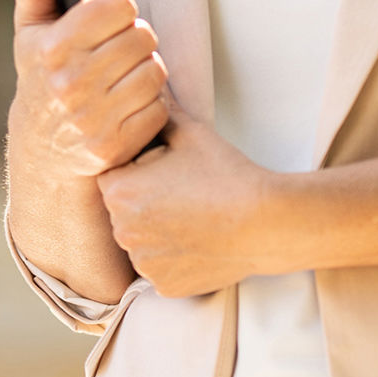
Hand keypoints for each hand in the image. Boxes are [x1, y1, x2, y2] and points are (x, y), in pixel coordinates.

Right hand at [7, 0, 169, 181]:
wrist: (41, 152)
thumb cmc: (40, 80)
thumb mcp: (29, 31)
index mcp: (53, 48)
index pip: (119, 5)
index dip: (118, 9)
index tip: (107, 22)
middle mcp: (71, 83)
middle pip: (143, 36)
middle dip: (134, 40)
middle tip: (117, 52)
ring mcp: (94, 118)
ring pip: (155, 71)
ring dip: (145, 72)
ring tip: (123, 77)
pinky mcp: (115, 145)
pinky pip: (159, 109)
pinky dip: (150, 106)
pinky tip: (127, 106)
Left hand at [97, 113, 285, 298]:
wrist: (266, 223)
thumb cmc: (227, 175)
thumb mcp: (190, 134)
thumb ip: (159, 113)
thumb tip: (147, 90)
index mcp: (120, 192)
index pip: (111, 176)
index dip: (137, 169)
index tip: (165, 169)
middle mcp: (123, 231)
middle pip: (122, 210)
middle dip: (143, 200)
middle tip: (183, 192)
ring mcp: (143, 263)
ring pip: (140, 241)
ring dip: (156, 230)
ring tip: (194, 217)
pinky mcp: (164, 286)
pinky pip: (160, 267)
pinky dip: (174, 257)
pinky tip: (200, 241)